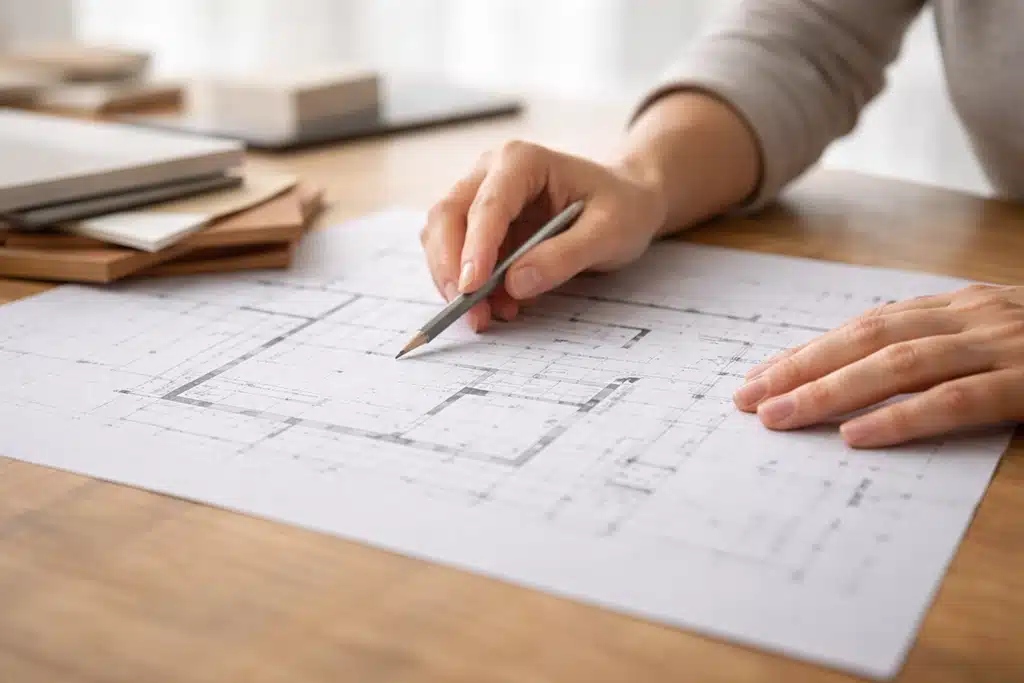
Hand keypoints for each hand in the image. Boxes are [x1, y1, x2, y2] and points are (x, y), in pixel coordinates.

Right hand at [420, 141, 667, 330]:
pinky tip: (499, 306)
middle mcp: (491, 172)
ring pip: (442, 238)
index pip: (487, 204)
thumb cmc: (622, 208)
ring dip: (456, 281)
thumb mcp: (609, 232)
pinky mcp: (480, 226)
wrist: (626, 203)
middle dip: (451, 268)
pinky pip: (458, 256)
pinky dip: (470, 285)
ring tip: (490, 315)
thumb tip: (515, 283)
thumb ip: (565, 256)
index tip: (471, 287)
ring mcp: (480, 197)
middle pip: (447, 216)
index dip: (474, 247)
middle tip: (469, 311)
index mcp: (523, 161)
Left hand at [733, 284, 1023, 447]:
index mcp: (959, 307)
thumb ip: (944, 350)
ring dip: (831, 390)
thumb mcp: (1001, 338)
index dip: (810, 351)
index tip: (761, 376)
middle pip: (868, 338)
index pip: (868, 327)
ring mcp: (1000, 346)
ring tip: (779, 416)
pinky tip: (855, 435)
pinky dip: (901, 417)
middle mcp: (972, 317)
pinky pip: (956, 400)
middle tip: (748, 397)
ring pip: (899, 364)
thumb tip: (871, 380)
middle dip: (801, 367)